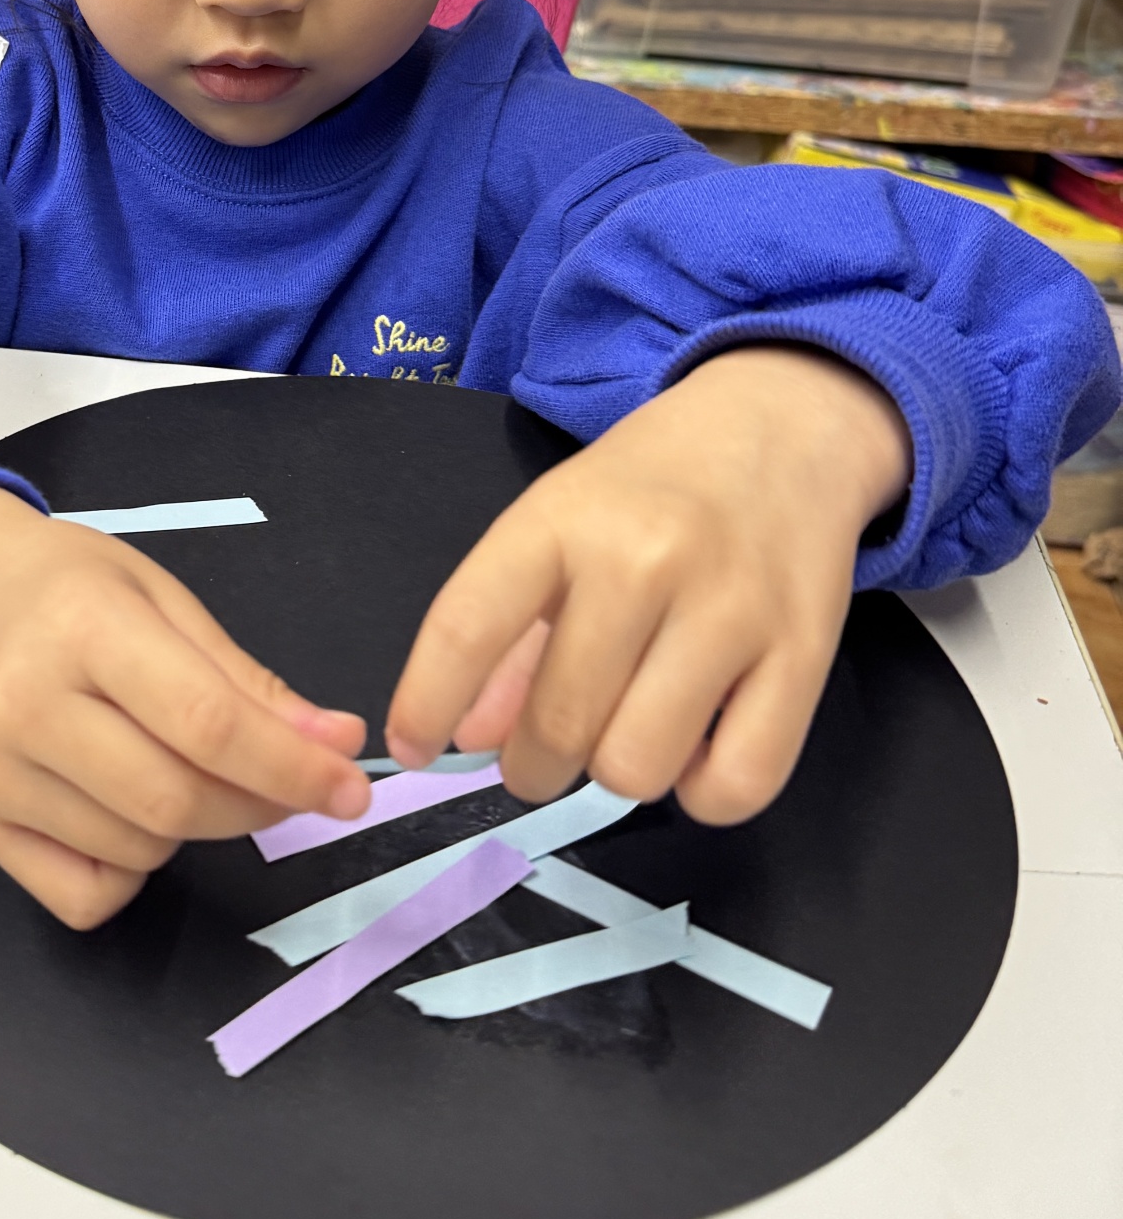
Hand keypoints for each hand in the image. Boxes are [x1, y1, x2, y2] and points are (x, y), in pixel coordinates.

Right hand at [0, 487, 369, 927]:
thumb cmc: (69, 587)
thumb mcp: (164, 597)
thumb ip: (245, 679)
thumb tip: (334, 745)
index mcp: (81, 626)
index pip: (204, 723)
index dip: (291, 767)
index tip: (351, 788)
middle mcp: (25, 704)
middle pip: (174, 800)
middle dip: (257, 806)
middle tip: (288, 784)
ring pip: (138, 851)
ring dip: (192, 829)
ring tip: (179, 766)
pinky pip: (85, 896)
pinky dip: (128, 872)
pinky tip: (126, 811)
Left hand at [385, 348, 912, 823]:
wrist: (782, 424)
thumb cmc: (652, 485)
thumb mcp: (560, 523)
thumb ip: (508, 631)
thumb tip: (467, 739)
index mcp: (564, 518)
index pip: (467, 627)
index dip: (426, 704)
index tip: (413, 749)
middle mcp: (645, 561)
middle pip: (558, 725)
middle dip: (532, 765)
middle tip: (543, 752)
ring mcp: (732, 611)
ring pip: (637, 769)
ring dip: (617, 774)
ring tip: (627, 730)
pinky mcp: (805, 657)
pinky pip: (736, 786)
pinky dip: (702, 794)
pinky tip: (694, 748)